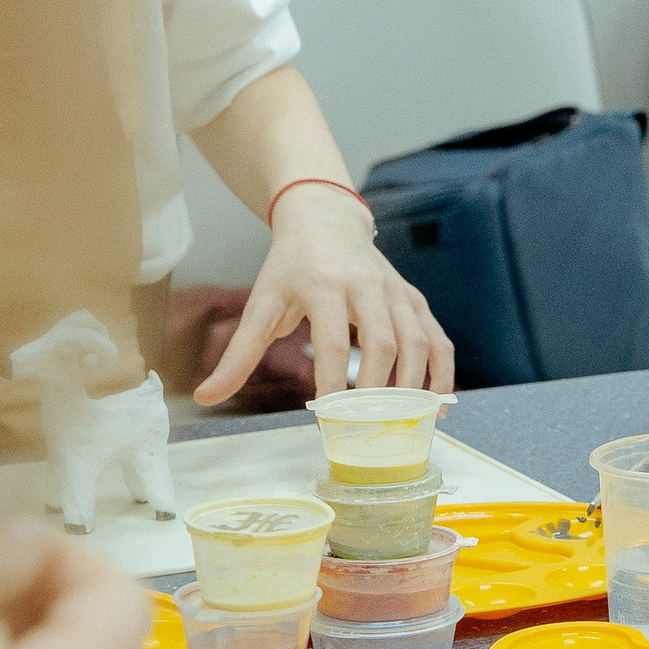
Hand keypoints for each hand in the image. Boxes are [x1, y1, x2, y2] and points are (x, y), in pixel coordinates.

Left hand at [197, 190, 453, 406]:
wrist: (327, 220)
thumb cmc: (290, 266)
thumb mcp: (261, 304)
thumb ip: (238, 355)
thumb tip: (206, 397)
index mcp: (324, 284)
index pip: (332, 341)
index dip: (333, 384)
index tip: (326, 420)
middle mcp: (367, 285)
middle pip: (383, 342)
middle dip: (377, 390)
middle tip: (364, 429)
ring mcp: (397, 291)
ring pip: (418, 341)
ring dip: (414, 386)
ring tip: (402, 424)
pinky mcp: (414, 299)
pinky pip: (438, 339)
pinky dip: (441, 373)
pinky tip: (436, 406)